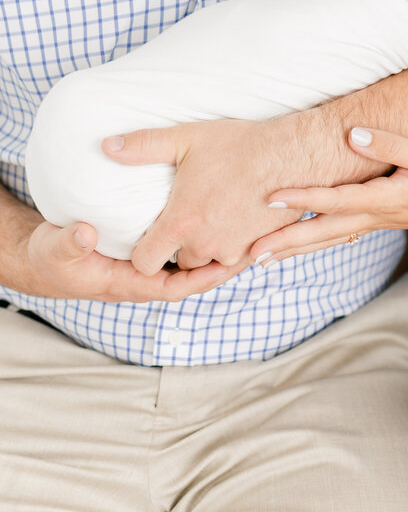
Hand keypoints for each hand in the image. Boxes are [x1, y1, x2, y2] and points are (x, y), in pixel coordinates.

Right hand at [18, 215, 240, 302]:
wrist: (46, 258)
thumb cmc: (52, 256)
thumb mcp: (57, 247)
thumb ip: (71, 242)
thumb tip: (88, 234)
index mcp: (127, 283)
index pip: (174, 287)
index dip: (202, 279)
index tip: (228, 266)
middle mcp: (143, 279)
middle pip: (192, 277)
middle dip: (224, 266)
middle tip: (257, 247)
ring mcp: (146, 269)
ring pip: (191, 266)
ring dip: (220, 254)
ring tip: (254, 235)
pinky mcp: (148, 255)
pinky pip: (181, 254)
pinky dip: (204, 244)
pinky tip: (226, 225)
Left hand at [102, 117, 303, 273]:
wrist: (291, 155)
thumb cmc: (238, 145)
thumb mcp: (187, 139)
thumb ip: (143, 146)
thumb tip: (107, 146)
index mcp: (181, 224)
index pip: (144, 263)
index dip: (143, 249)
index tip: (151, 231)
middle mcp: (205, 245)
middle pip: (178, 263)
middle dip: (178, 246)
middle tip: (186, 217)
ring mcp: (233, 252)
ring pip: (208, 262)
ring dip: (206, 247)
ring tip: (211, 216)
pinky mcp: (257, 251)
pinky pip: (235, 260)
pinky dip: (231, 245)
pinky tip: (234, 219)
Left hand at [248, 126, 407, 265]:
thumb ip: (390, 145)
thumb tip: (350, 135)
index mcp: (385, 200)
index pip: (334, 200)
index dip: (301, 198)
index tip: (268, 199)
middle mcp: (377, 216)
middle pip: (323, 232)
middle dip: (285, 242)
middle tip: (249, 255)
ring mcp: (380, 222)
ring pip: (330, 239)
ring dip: (296, 248)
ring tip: (263, 258)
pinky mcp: (384, 220)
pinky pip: (342, 235)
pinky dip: (318, 242)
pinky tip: (305, 244)